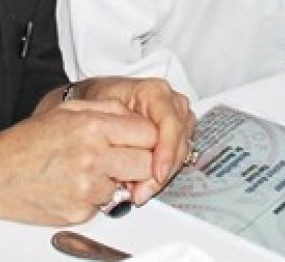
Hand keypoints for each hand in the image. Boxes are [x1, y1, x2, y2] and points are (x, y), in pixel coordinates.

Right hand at [0, 98, 158, 224]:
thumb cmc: (26, 142)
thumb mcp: (67, 110)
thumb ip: (106, 109)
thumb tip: (134, 115)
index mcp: (93, 127)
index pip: (148, 133)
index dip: (149, 136)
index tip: (142, 138)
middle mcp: (93, 158)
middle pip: (146, 163)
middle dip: (141, 160)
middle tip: (126, 156)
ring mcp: (87, 189)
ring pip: (127, 186)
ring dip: (117, 179)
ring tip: (92, 169)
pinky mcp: (80, 213)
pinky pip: (105, 204)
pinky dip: (97, 195)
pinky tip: (76, 184)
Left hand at [78, 77, 195, 204]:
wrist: (104, 94)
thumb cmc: (103, 98)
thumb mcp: (103, 108)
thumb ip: (115, 130)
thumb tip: (122, 162)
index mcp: (155, 92)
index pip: (170, 122)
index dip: (166, 150)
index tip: (158, 173)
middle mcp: (172, 104)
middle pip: (179, 142)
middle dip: (163, 171)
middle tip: (141, 192)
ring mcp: (179, 119)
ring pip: (182, 153)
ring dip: (163, 176)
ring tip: (138, 191)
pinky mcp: (178, 134)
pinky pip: (178, 158)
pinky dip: (161, 174)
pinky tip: (143, 184)